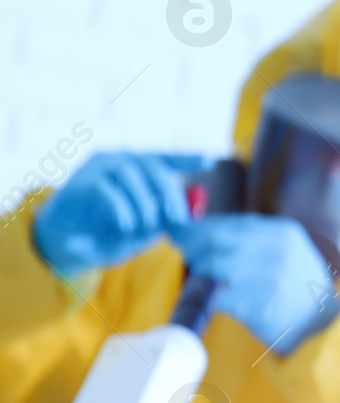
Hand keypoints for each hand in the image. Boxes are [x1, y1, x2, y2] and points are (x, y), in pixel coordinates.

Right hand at [33, 153, 201, 276]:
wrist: (66, 243)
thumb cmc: (107, 233)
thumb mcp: (143, 229)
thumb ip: (162, 219)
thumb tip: (185, 215)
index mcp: (136, 169)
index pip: (165, 159)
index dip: (187, 159)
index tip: (210, 162)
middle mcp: (118, 160)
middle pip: (153, 166)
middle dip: (170, 194)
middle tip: (179, 219)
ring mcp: (97, 168)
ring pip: (131, 175)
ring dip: (144, 204)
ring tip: (147, 226)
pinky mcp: (80, 181)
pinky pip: (107, 190)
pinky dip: (122, 209)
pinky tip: (127, 225)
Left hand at [175, 214, 339, 353]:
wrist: (323, 325)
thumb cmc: (300, 290)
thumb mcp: (291, 252)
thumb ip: (257, 240)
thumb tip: (209, 233)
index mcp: (283, 232)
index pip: (229, 222)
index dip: (200, 228)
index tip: (182, 233)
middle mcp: (275, 249)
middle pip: (215, 240)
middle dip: (193, 247)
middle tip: (187, 256)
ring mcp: (266, 276)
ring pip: (212, 265)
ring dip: (200, 273)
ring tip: (202, 280)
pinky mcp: (256, 305)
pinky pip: (217, 296)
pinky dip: (209, 298)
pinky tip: (213, 300)